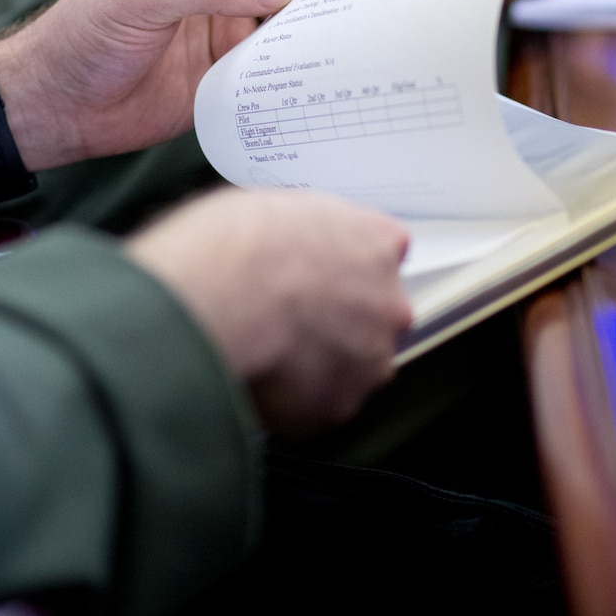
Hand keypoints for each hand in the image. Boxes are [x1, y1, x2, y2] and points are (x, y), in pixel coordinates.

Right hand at [125, 188, 410, 434]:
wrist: (227, 295)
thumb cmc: (241, 242)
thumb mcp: (280, 208)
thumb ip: (305, 235)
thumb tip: (285, 245)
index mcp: (378, 242)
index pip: (382, 256)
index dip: (345, 268)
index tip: (317, 276)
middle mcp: (388, 302)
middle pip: (373, 319)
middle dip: (336, 324)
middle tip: (286, 320)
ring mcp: (369, 358)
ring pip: (350, 368)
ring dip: (317, 366)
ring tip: (264, 353)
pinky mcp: (339, 404)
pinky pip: (317, 407)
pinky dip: (291, 401)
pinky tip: (256, 379)